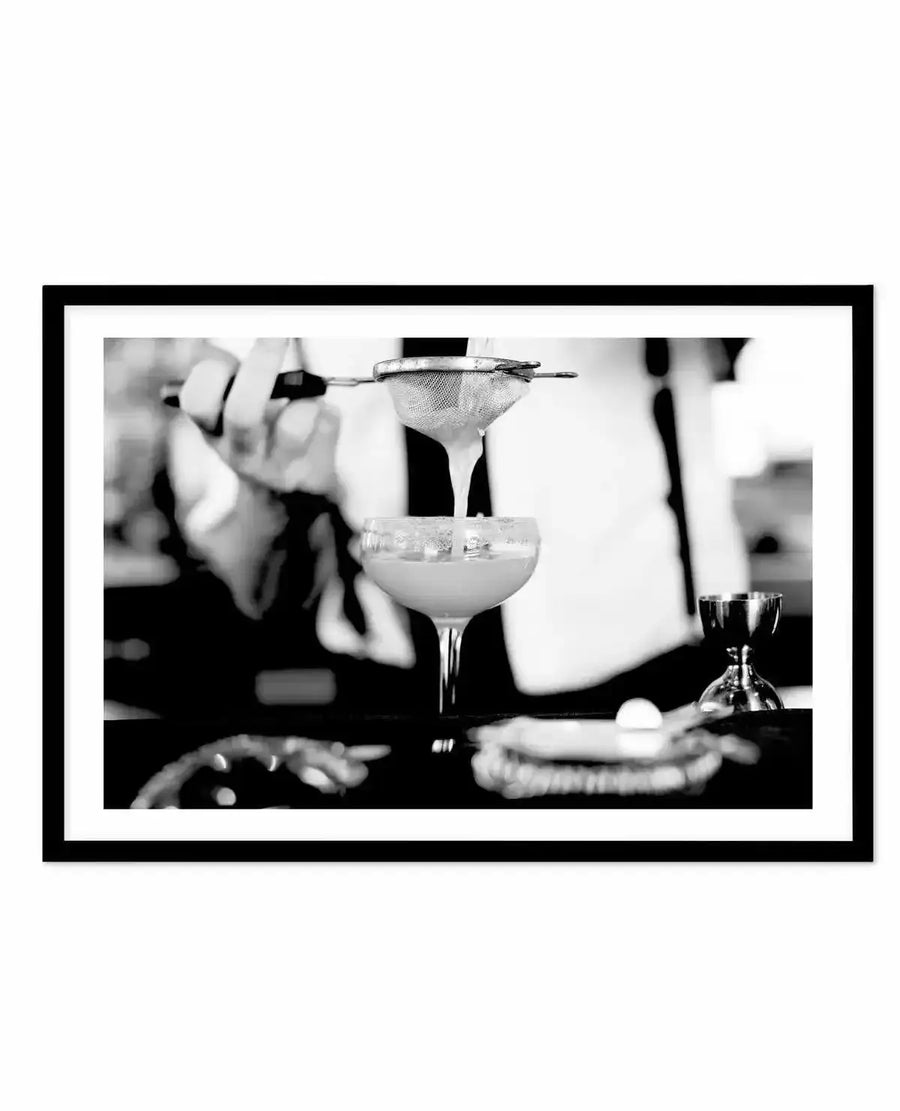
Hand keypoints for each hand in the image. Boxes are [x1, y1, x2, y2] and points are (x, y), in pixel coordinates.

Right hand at [179, 338, 339, 495]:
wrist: (285, 497)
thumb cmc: (258, 435)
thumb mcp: (231, 410)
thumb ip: (228, 374)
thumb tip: (247, 331)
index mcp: (213, 431)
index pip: (197, 401)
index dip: (213, 371)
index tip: (235, 353)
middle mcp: (240, 454)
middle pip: (243, 412)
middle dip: (261, 366)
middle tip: (277, 335)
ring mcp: (278, 469)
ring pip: (294, 425)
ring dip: (304, 400)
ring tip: (305, 400)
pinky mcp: (313, 475)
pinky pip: (327, 423)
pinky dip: (327, 410)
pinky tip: (320, 420)